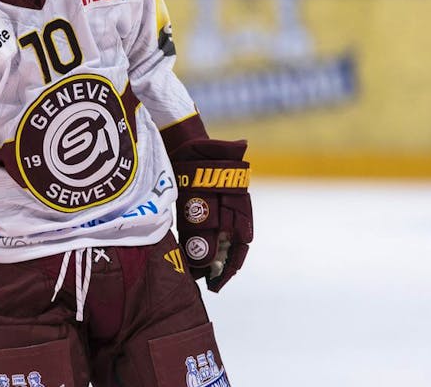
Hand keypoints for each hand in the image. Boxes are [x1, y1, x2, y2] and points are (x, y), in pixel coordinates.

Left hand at [170, 139, 252, 291]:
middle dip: (225, 265)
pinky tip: (192, 268)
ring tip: (206, 283)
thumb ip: (227, 148)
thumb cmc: (206, 150)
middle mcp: (228, 213)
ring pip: (216, 246)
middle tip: (216, 284)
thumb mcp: (215, 148)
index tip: (233, 266)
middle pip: (231, 245)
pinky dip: (196, 254)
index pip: (242, 230)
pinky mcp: (194, 218)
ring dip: (212, 265)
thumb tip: (241, 145)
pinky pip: (198, 240)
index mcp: (236, 200)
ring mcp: (213, 217)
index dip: (239, 250)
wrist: (189, 148)